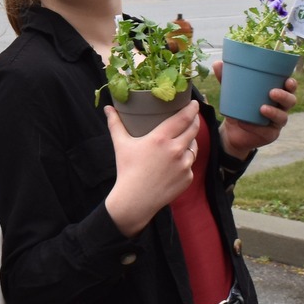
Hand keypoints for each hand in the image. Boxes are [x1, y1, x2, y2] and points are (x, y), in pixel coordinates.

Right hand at [103, 100, 199, 238]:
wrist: (135, 200)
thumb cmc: (127, 170)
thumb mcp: (121, 144)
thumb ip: (115, 124)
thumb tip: (108, 108)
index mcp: (161, 138)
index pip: (183, 118)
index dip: (191, 108)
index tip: (194, 103)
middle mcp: (176, 150)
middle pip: (193, 129)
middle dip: (195, 120)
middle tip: (193, 116)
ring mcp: (184, 165)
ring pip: (193, 147)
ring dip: (190, 141)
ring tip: (183, 139)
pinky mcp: (188, 178)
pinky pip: (190, 164)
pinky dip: (185, 160)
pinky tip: (176, 161)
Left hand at [213, 63, 298, 156]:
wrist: (232, 131)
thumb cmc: (238, 107)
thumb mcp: (233, 92)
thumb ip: (226, 78)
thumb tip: (217, 63)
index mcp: (276, 94)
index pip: (289, 87)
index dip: (291, 84)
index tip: (288, 80)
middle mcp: (280, 107)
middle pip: (291, 101)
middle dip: (284, 96)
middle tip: (272, 92)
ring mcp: (276, 122)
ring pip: (282, 117)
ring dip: (274, 112)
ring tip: (262, 108)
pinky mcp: (269, 134)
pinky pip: (266, 131)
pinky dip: (255, 127)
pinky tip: (246, 123)